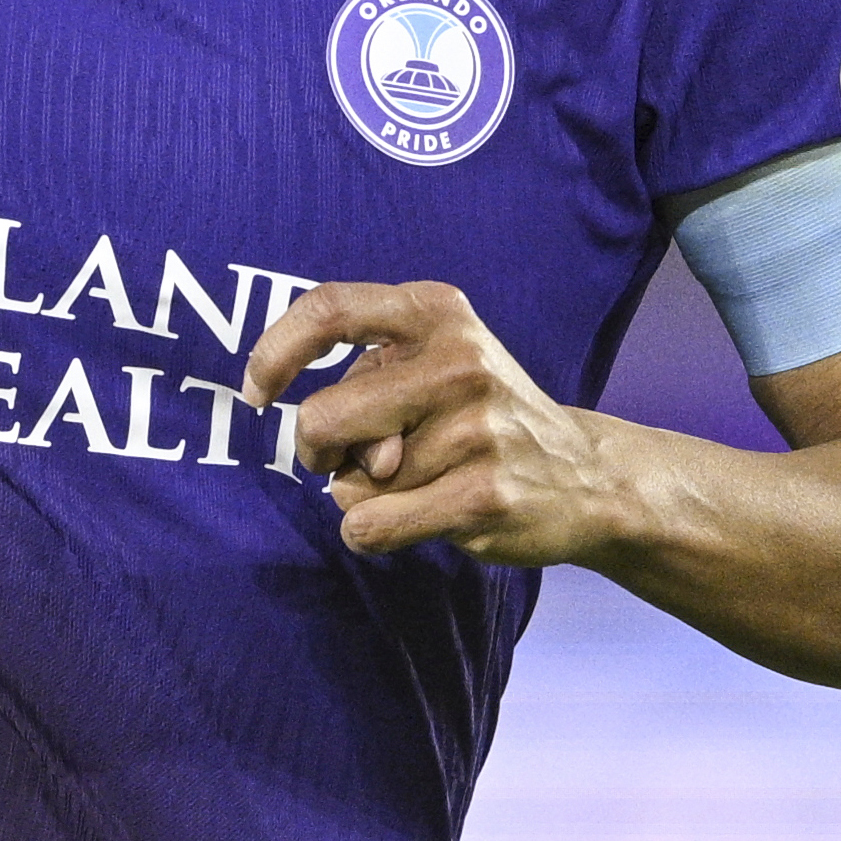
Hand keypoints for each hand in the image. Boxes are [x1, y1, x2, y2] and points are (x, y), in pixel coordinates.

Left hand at [243, 280, 622, 563]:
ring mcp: (476, 430)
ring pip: (349, 483)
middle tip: (353, 456)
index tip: (256, 391)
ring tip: (421, 479)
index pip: (330, 308)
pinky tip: (416, 517)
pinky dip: (372, 532)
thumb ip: (366, 385)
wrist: (584, 475)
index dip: (275, 352)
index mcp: (438, 312)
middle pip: (321, 416)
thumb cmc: (477, 414)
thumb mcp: (431, 364)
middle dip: (314, 450)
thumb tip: (333, 451)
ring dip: (364, 493)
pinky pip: (371, 525)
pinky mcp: (484, 496)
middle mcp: (461, 361)